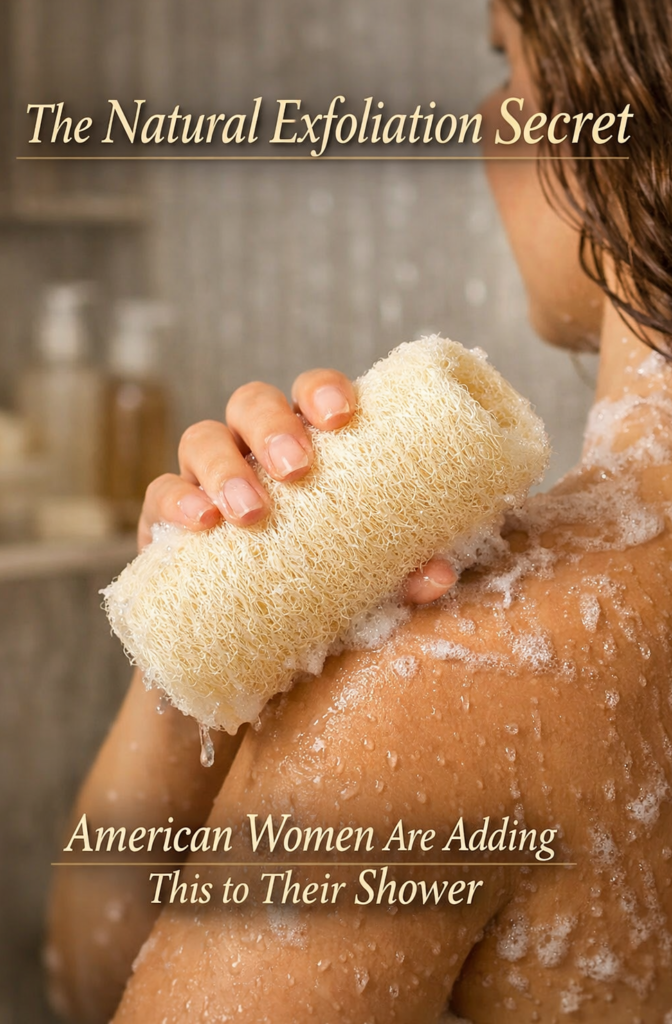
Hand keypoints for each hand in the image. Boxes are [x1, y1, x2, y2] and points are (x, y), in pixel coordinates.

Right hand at [138, 369, 455, 603]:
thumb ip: (401, 574)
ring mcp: (207, 481)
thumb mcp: (365, 585)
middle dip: (273, 427)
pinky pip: (160, 494)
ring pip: (202, 438)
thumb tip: (438, 573)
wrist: (248, 653)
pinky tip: (199, 522)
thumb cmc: (316, 594)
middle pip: (252, 403)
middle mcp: (253, 451)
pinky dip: (176, 501)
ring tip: (250, 511)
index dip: (322, 391)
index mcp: (306, 447)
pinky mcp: (167, 524)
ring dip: (225, 466)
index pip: (310, 394)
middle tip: (298, 470)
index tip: (343, 416)